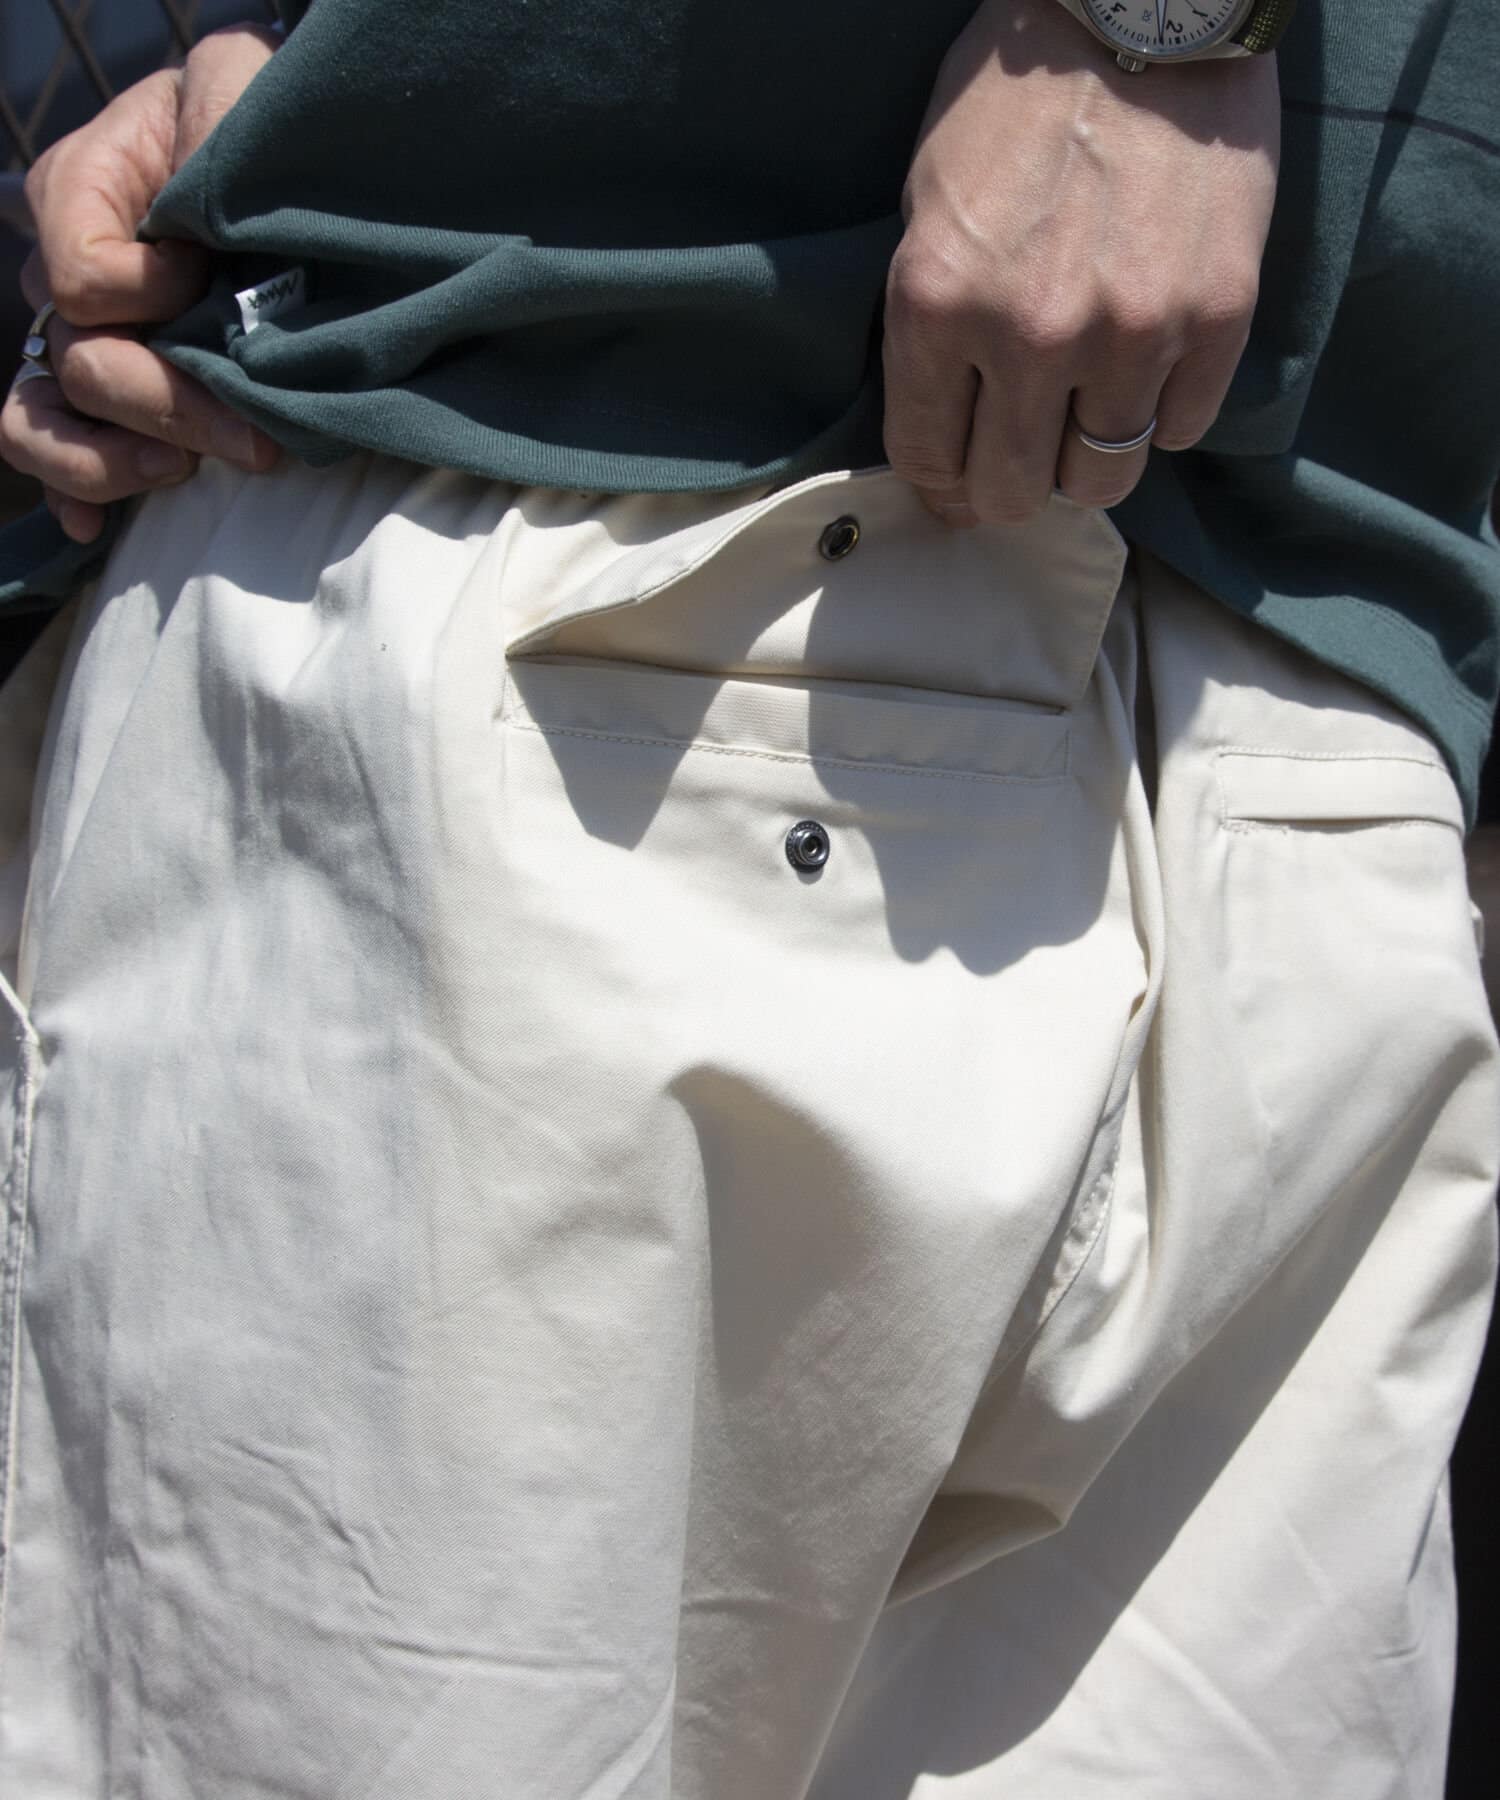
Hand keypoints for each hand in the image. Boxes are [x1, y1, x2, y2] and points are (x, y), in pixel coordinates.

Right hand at [0, 25, 279, 543]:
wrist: (304, 180)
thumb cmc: (271, 132)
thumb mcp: (238, 89)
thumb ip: (210, 117)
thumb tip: (190, 225)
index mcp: (85, 192)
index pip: (81, 276)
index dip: (144, 294)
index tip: (207, 281)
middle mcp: (72, 274)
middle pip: (78, 362)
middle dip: (167, 404)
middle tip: (255, 439)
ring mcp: (90, 343)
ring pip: (38, 419)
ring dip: (107, 462)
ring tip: (180, 470)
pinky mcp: (117, 402)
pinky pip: (58, 461)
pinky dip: (78, 497)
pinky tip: (102, 530)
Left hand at [884, 0, 1278, 524]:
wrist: (1144, 7)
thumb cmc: (1020, 100)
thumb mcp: (930, 206)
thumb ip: (933, 327)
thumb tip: (948, 435)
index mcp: (939, 304)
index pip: (928, 457)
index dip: (940, 487)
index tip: (954, 487)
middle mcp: (1031, 335)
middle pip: (1013, 491)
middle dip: (1006, 492)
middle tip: (1019, 467)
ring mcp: (1130, 333)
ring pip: (1102, 479)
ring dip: (1086, 462)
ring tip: (1086, 420)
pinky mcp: (1215, 319)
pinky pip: (1179, 428)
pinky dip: (1159, 415)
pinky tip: (1147, 372)